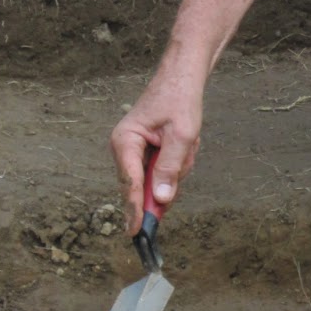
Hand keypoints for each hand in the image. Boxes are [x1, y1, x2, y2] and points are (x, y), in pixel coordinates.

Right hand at [108, 79, 200, 234]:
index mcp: (124, 141)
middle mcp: (123, 148)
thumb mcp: (181, 135)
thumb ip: (170, 167)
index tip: (136, 233)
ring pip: (157, 179)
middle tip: (183, 150)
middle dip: (169, 175)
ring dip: (178, 164)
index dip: (135, 209)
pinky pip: (163, 171)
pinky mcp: (145, 152)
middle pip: (143, 185)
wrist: (182, 77)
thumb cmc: (179, 100)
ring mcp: (133, 151)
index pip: (130, 183)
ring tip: (187, 140)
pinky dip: (179, 161)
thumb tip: (161, 200)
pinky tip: (184, 142)